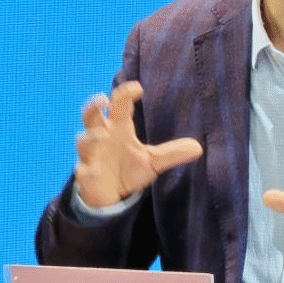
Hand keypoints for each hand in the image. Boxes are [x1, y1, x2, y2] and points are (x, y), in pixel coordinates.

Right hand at [74, 81, 202, 208]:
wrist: (112, 194)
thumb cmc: (129, 169)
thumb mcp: (153, 161)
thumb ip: (172, 153)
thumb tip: (199, 148)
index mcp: (118, 129)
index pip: (119, 105)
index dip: (126, 94)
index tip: (138, 88)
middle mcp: (101, 137)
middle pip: (91, 116)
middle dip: (93, 106)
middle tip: (103, 100)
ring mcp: (91, 155)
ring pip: (84, 142)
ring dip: (91, 138)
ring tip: (103, 136)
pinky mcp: (86, 175)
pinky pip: (84, 171)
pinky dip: (88, 171)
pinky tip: (95, 172)